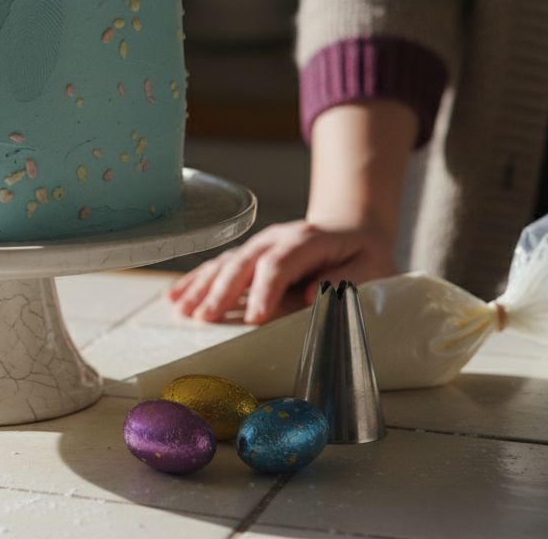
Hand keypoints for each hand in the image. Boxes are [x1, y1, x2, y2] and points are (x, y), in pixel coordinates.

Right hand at [166, 220, 396, 324]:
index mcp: (307, 240)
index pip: (280, 263)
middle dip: (223, 292)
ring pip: (225, 264)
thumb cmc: (361, 254)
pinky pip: (217, 266)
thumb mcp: (372, 266)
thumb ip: (347, 279)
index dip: (265, 290)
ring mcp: (258, 245)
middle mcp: (276, 239)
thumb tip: (312, 293)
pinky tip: (175, 297)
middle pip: (244, 263)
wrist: (349, 228)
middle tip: (205, 319)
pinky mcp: (247, 255)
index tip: (255, 318)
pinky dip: (195, 281)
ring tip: (182, 311)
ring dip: (202, 287)